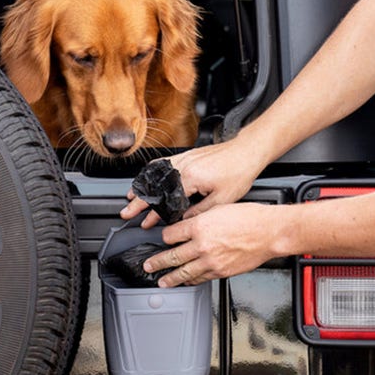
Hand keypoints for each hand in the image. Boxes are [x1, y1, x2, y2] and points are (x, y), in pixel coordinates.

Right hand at [120, 137, 264, 227]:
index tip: (145, 223)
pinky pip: (164, 163)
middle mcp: (184, 166)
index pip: (165, 200)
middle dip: (138, 201)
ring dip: (142, 185)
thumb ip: (199, 212)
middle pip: (154, 186)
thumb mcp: (221, 200)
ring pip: (155, 173)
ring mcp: (184, 158)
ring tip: (131, 196)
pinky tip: (149, 176)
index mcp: (191, 178)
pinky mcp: (188, 154)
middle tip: (127, 211)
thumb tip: (183, 221)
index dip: (153, 214)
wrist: (247, 151)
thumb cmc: (239, 173)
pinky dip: (153, 171)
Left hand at [141, 203, 285, 286]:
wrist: (269, 233)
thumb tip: (189, 225)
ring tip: (161, 281)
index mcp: (199, 226)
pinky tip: (186, 282)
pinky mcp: (221, 272)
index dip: (164, 236)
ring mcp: (211, 261)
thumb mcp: (219, 209)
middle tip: (148, 266)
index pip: (171, 234)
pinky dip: (191, 281)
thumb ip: (201, 219)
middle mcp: (202, 245)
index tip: (162, 238)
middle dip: (157, 262)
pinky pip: (201, 278)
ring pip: (184, 272)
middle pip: (172, 256)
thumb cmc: (250, 218)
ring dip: (170, 277)